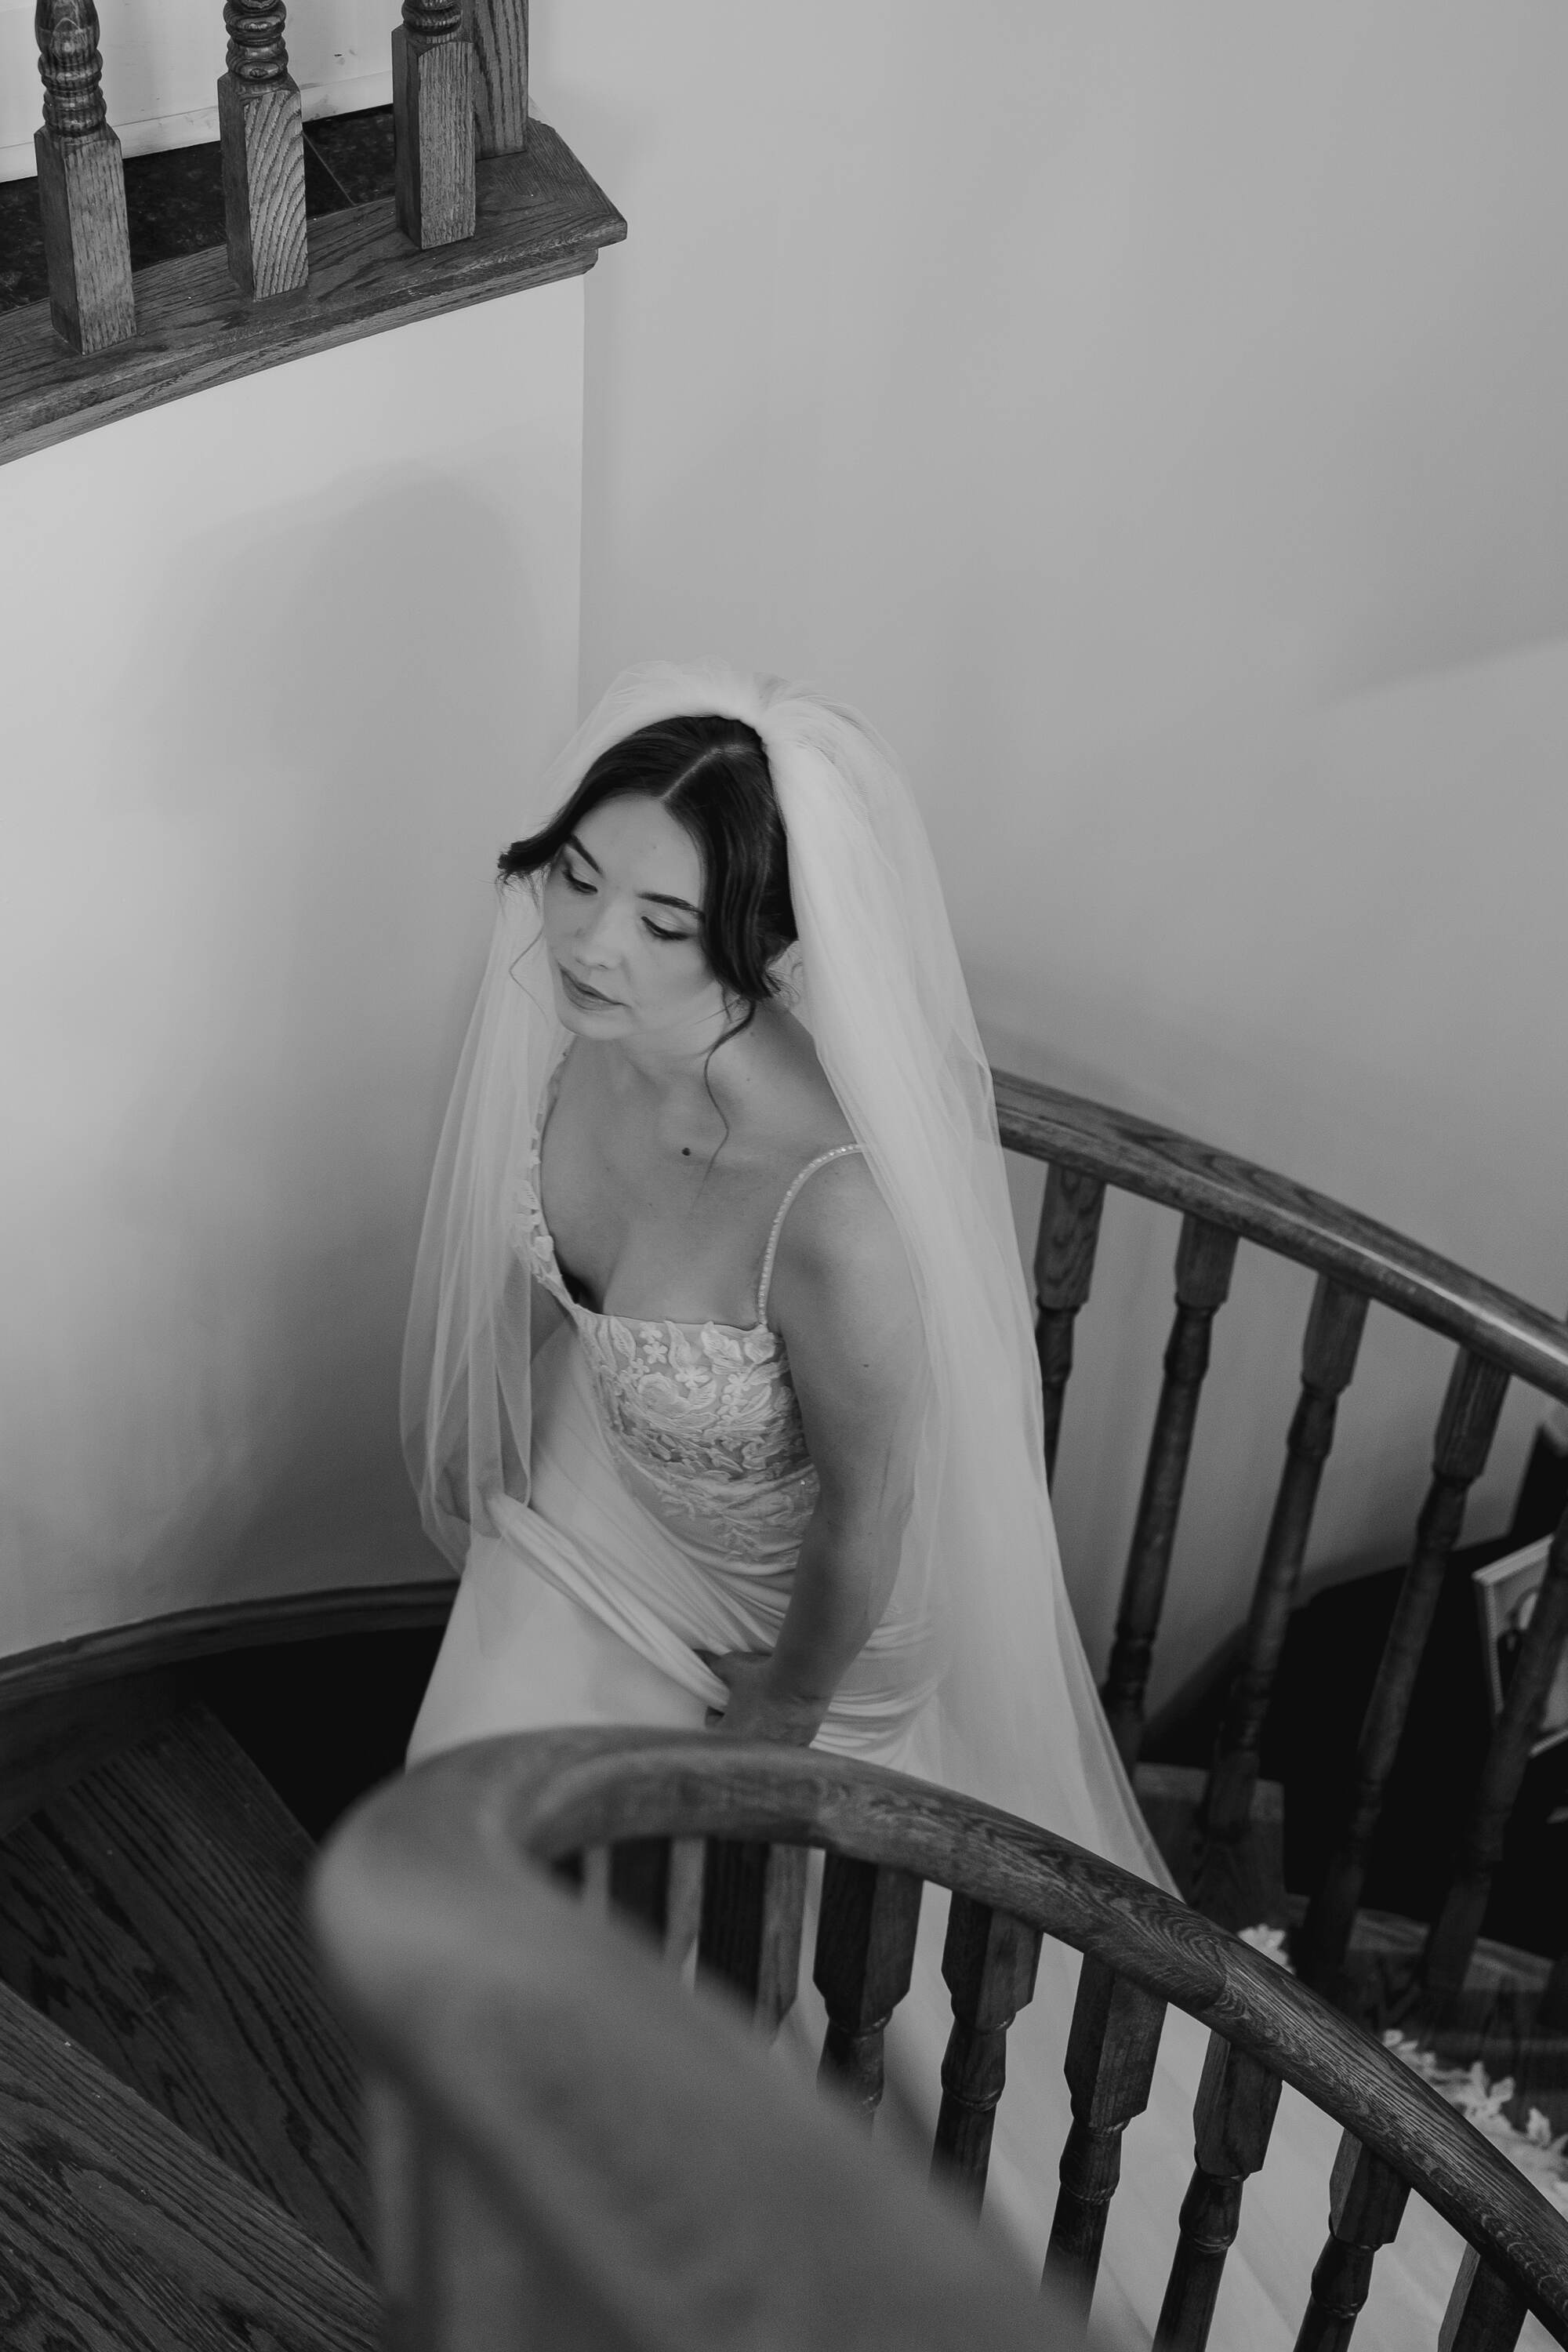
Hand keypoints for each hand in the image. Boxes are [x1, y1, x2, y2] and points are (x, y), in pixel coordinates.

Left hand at [699, 1652, 827, 1746]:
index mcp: (730, 1733)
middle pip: (737, 1738)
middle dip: (739, 1724)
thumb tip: (698, 1653)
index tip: (727, 1700)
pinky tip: (788, 1720)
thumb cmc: (762, 1676)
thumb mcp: (733, 1667)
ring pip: (763, 1746)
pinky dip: (785, 1738)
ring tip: (770, 1712)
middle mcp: (751, 1749)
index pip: (714, 1726)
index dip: (718, 1711)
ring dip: (762, 1733)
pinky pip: (786, 1748)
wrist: (800, 1681)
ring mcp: (777, 1751)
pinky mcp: (798, 1748)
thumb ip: (713, 1665)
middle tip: (748, 1706)